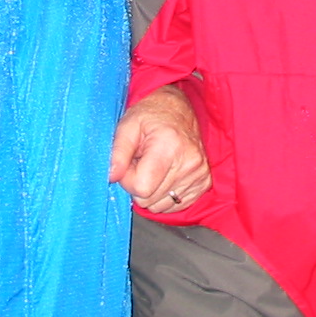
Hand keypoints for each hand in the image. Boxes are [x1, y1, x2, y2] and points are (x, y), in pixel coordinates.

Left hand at [109, 84, 211, 211]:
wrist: (179, 110)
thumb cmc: (151, 116)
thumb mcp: (127, 126)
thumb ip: (117, 152)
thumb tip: (111, 176)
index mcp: (169, 146)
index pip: (141, 187)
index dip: (128, 178)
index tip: (131, 162)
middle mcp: (189, 162)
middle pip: (149, 199)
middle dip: (139, 184)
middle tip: (143, 162)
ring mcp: (199, 174)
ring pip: (160, 206)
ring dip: (152, 190)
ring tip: (155, 167)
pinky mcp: (204, 182)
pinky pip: (175, 205)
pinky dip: (165, 195)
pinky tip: (166, 174)